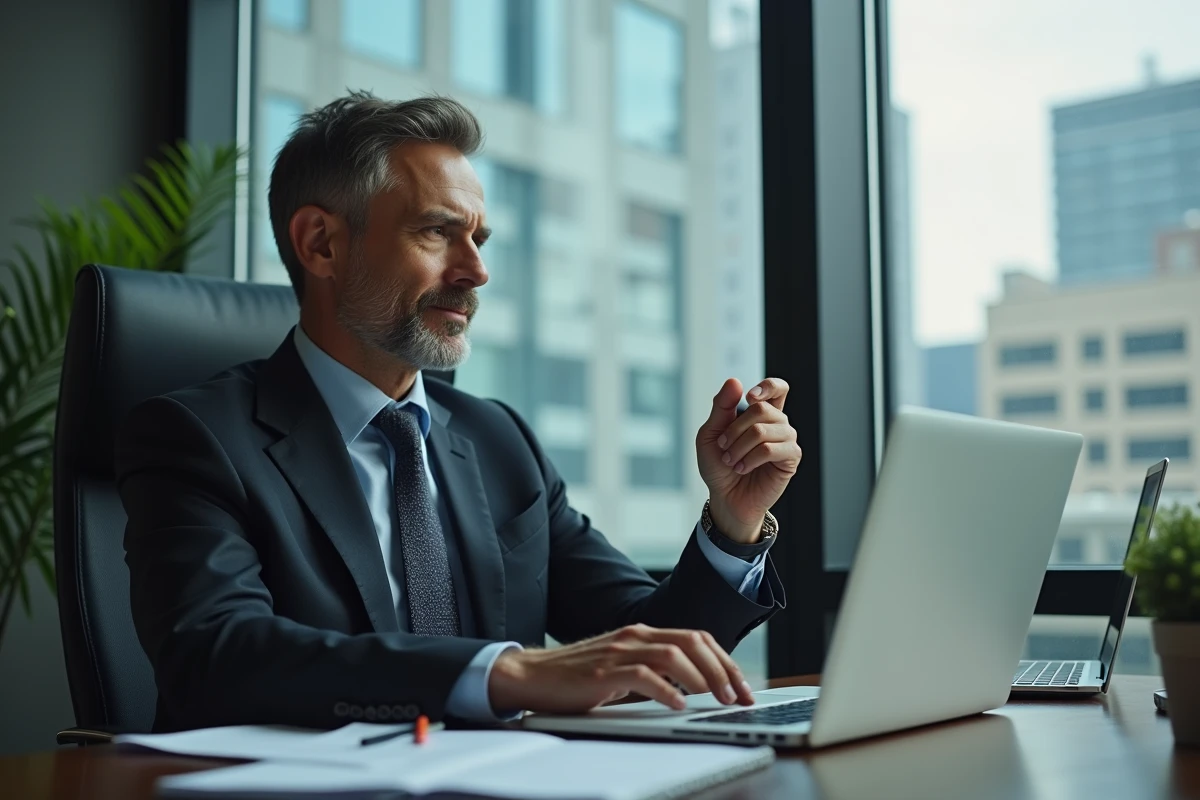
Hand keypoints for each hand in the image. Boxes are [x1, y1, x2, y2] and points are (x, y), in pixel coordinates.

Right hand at [488, 624, 754, 713]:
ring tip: (716, 700)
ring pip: (674, 654)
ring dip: (702, 678)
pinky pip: (643, 675)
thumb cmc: (578, 677)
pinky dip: (667, 690)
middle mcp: (635, 636)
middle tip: (739, 697)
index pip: (697, 638)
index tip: (743, 687)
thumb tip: (696, 688)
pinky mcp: (603, 671)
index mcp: (643, 633)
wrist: (531, 675)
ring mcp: (618, 650)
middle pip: (693, 642)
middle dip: (723, 669)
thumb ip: (654, 671)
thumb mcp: (623, 668)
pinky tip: (679, 704)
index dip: (726, 661)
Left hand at [696, 378, 801, 542]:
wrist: (725, 497)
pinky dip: (750, 459)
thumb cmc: (718, 465)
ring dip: (739, 447)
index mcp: (760, 413)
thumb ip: (721, 407)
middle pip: (762, 409)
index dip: (767, 386)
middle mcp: (778, 423)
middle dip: (735, 429)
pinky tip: (742, 468)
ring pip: (763, 430)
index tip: (750, 397)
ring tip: (731, 461)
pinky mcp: (790, 459)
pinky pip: (771, 449)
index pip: (777, 388)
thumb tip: (735, 381)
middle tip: (724, 447)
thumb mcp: (711, 433)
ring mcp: (786, 440)